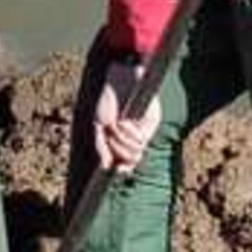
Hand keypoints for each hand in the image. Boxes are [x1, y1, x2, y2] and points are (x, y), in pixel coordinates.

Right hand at [94, 58, 161, 174]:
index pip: (129, 161)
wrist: (117, 81)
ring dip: (121, 139)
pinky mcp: (152, 122)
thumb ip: (101, 147)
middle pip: (131, 158)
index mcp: (125, 137)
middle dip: (118, 149)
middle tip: (110, 135)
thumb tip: (106, 167)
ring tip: (116, 124)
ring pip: (135, 151)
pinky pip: (140, 139)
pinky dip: (129, 133)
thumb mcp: (98, 126)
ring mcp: (145, 129)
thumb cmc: (107, 101)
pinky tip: (123, 121)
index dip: (125, 168)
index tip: (119, 170)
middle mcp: (137, 135)